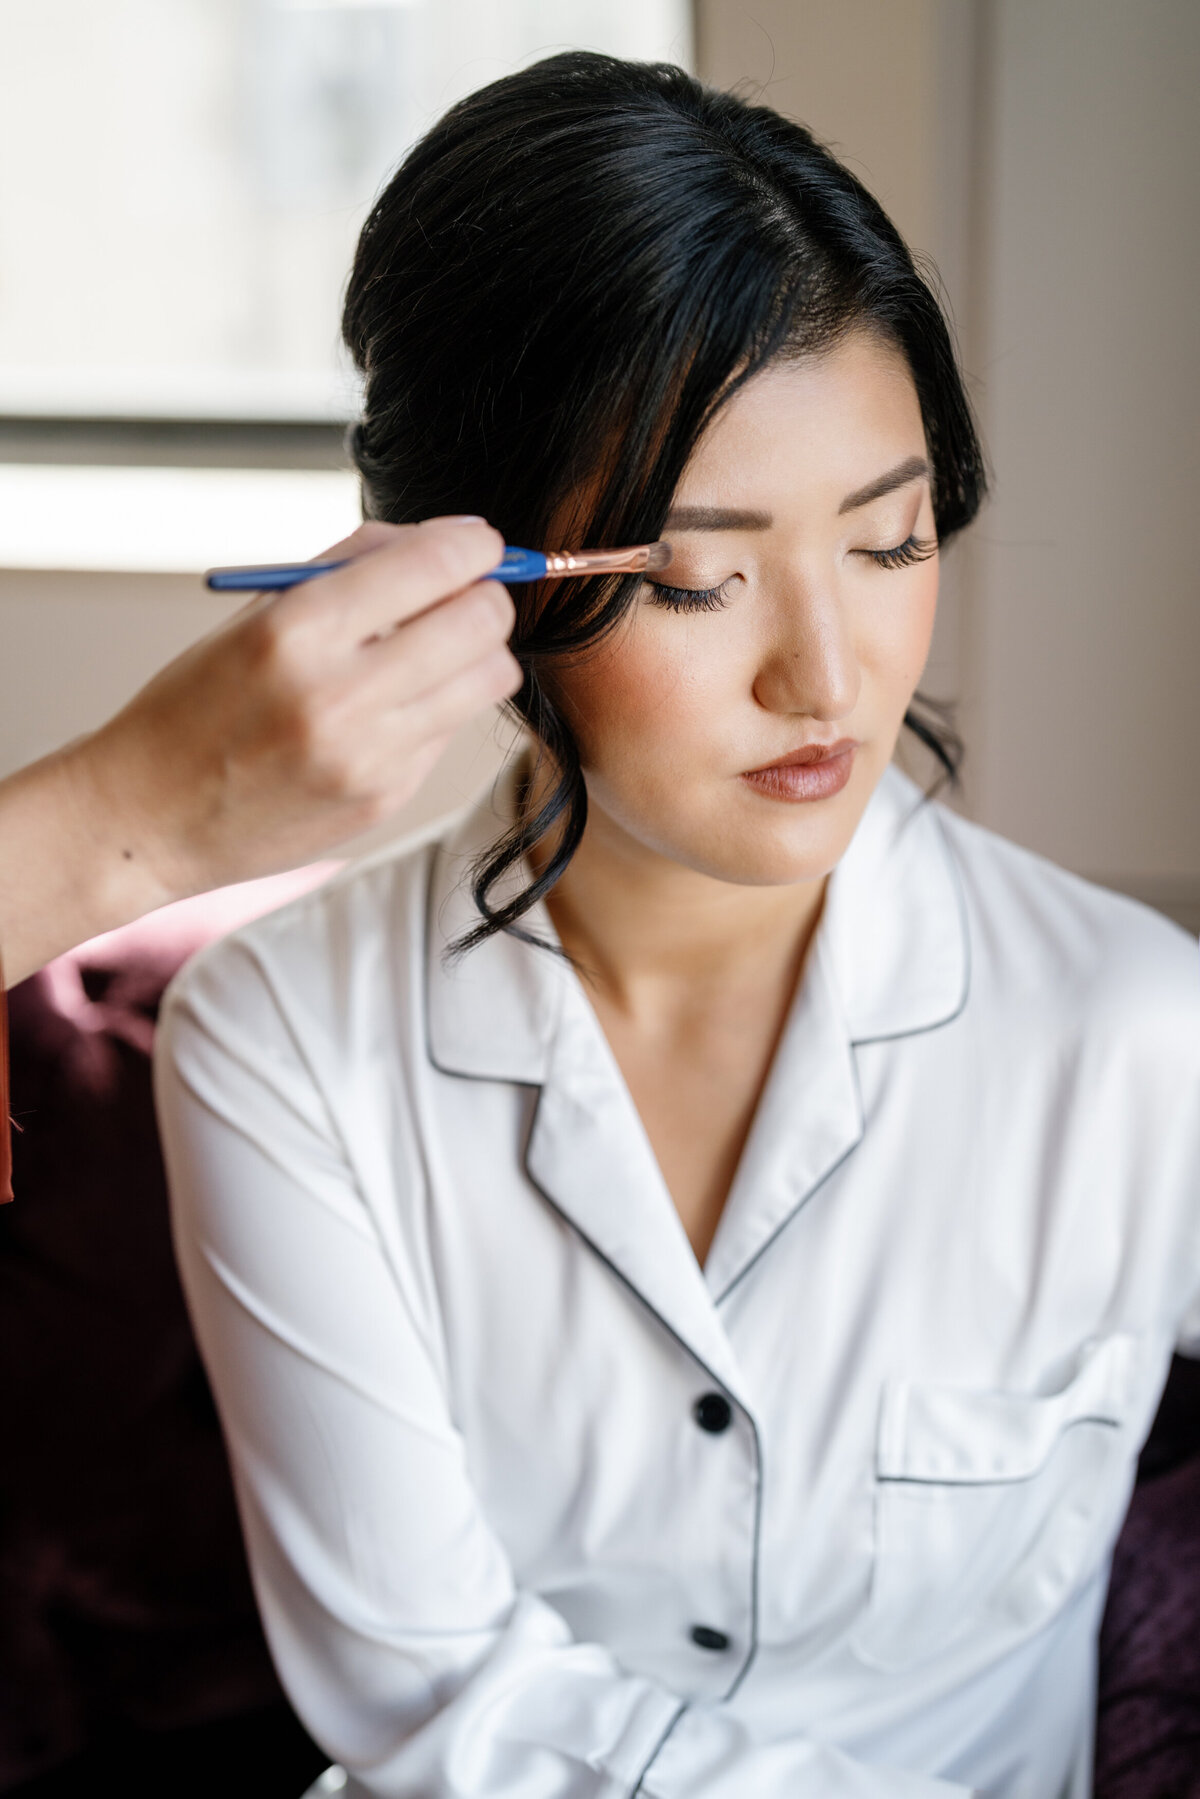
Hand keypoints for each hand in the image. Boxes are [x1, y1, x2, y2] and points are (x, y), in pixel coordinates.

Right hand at [0, 517, 520, 983]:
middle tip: (465, 595)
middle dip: (485, 596)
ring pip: (489, 678)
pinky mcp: (385, 798)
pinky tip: (388, 710)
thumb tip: (449, 540)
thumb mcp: (258, 612)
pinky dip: (436, 708)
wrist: (150, 818)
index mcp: (297, 630)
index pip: (434, 566)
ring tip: (433, 651)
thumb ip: (352, 566)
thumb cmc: (198, 704)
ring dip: (476, 653)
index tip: (478, 543)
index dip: (475, 545)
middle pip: (482, 621)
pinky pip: (450, 731)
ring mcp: (369, 756)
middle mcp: (339, 696)